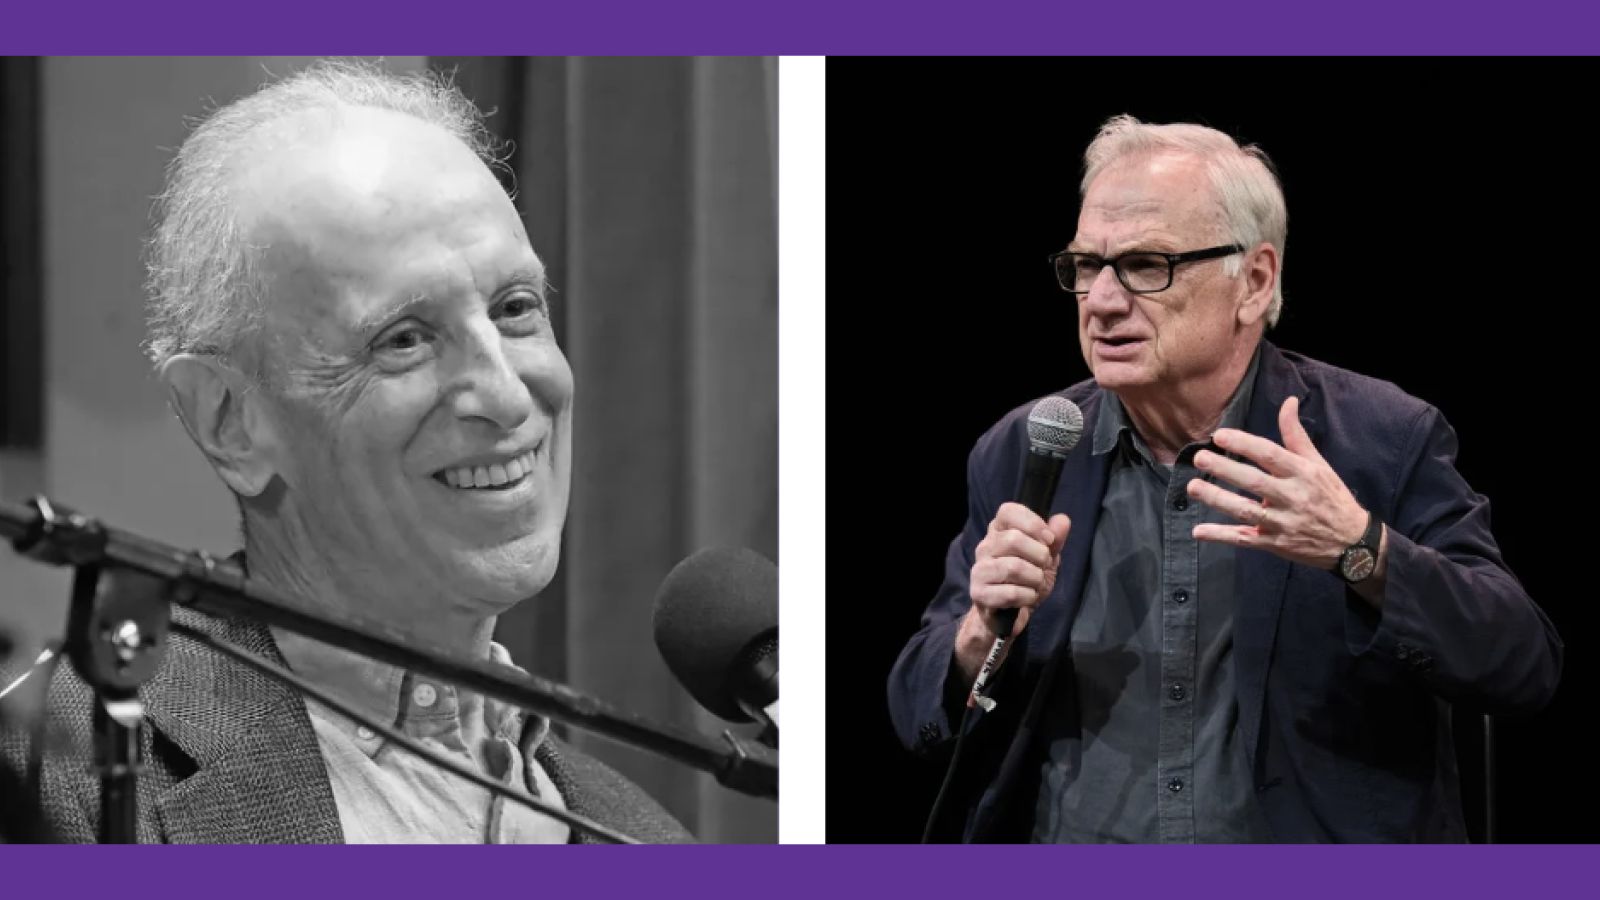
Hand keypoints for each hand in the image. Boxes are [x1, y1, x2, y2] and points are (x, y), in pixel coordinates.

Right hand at [955, 502, 1070, 681]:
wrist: (1010, 615)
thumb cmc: (1026, 580)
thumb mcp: (1046, 558)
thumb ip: (1055, 540)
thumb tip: (1063, 520)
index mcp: (999, 531)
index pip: (1008, 511)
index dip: (1033, 523)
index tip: (1048, 540)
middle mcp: (985, 546)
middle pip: (1014, 540)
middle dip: (1039, 556)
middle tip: (1043, 567)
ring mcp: (979, 569)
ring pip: (1013, 567)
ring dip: (1035, 579)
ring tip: (1036, 584)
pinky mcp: (978, 592)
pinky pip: (1010, 593)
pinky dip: (1028, 597)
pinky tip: (1027, 598)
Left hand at [1186, 396, 1367, 571]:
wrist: (1351, 542)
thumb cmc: (1331, 497)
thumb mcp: (1319, 464)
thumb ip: (1296, 435)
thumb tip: (1288, 401)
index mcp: (1303, 473)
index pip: (1270, 455)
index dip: (1244, 444)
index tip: (1220, 435)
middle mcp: (1292, 497)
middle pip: (1254, 482)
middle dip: (1225, 469)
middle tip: (1200, 457)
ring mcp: (1282, 523)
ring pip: (1245, 511)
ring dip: (1217, 499)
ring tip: (1192, 487)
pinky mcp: (1274, 544)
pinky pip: (1244, 540)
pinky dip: (1221, 536)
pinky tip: (1198, 531)